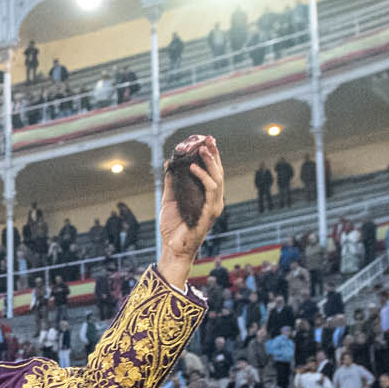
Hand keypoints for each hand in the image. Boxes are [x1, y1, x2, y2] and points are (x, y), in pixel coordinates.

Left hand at [159, 134, 225, 286]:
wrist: (172, 248)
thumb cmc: (172, 227)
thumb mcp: (170, 199)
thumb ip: (171, 182)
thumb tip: (169, 163)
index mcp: (208, 197)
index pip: (213, 172)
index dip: (212, 156)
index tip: (208, 140)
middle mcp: (214, 200)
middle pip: (218, 172)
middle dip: (214, 154)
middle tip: (208, 139)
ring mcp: (213, 207)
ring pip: (217, 179)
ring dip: (210, 162)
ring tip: (201, 149)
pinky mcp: (209, 213)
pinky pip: (209, 191)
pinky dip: (202, 177)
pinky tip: (193, 167)